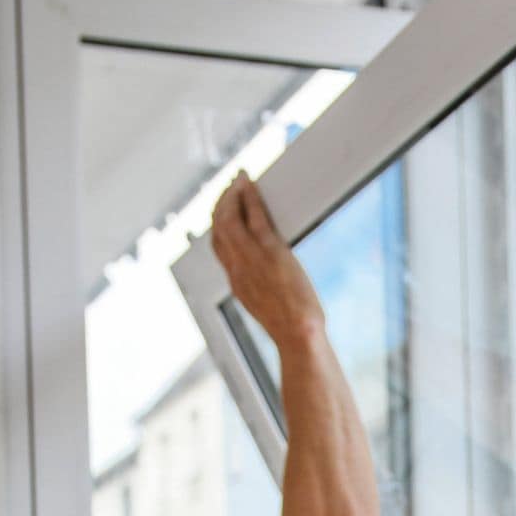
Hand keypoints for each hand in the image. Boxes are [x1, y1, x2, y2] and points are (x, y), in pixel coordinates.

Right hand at [211, 172, 324, 344]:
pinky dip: (249, 198)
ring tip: (237, 181)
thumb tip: (274, 282)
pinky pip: (253, 217)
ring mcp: (250, 259)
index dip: (217, 224)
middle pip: (218, 228)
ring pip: (228, 218)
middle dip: (220, 204)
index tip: (222, 210)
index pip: (218, 247)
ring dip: (230, 195)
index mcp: (237, 283)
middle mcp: (236, 268)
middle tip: (228, 187)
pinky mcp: (269, 251)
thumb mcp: (269, 309)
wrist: (297, 334)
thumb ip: (265, 291)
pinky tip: (250, 185)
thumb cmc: (293, 327)